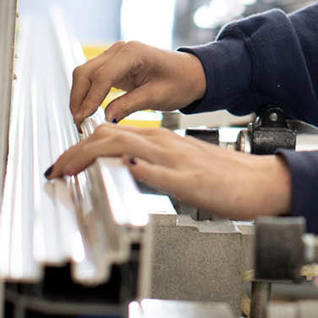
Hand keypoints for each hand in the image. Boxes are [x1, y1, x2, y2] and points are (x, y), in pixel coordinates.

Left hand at [44, 125, 292, 220]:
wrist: (263, 181)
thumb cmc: (226, 179)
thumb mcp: (181, 168)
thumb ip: (154, 166)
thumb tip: (126, 168)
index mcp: (161, 142)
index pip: (111, 136)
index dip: (80, 147)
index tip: (61, 163)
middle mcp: (165, 144)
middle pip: (110, 136)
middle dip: (75, 151)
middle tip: (54, 168)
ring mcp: (178, 160)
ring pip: (128, 147)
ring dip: (93, 155)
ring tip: (69, 168)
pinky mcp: (193, 180)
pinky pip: (164, 172)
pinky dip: (143, 169)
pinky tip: (128, 169)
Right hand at [69, 41, 207, 124]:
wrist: (191, 74)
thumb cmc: (181, 81)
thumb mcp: (157, 96)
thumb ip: (130, 105)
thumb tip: (106, 118)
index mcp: (133, 53)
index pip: (102, 76)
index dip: (90, 99)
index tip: (84, 119)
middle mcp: (120, 50)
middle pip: (86, 72)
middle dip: (78, 99)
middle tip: (79, 123)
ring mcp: (114, 56)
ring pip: (84, 74)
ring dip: (79, 97)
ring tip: (81, 121)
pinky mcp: (113, 65)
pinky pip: (92, 78)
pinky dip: (86, 94)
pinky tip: (87, 111)